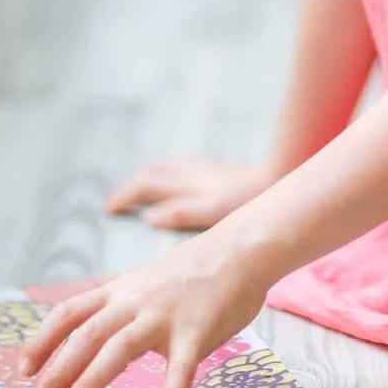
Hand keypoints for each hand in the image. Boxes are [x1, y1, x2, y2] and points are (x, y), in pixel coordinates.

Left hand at [21, 222, 269, 387]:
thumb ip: (124, 306)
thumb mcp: (148, 280)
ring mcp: (166, 315)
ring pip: (121, 346)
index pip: (71, 312)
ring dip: (95, 377)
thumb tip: (98, 339)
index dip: (43, 340)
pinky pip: (181, 368)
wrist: (241, 248)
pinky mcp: (197, 330)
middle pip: (87, 333)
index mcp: (123, 289)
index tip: (23, 369)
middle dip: (60, 368)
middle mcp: (137, 300)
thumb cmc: (197, 269)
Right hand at [106, 158, 270, 229]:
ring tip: (137, 195)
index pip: (145, 185)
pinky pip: (180, 169)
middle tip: (116, 203)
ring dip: (147, 179)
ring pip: (165, 169)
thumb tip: (149, 218)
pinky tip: (174, 188)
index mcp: (186, 182)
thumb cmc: (248, 198)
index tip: (108, 209)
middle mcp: (191, 172)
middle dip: (130, 186)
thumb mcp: (213, 211)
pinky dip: (166, 177)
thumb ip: (181, 213)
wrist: (279, 174)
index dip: (124, 196)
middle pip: (151, 173)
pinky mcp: (215, 171)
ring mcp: (203, 169)